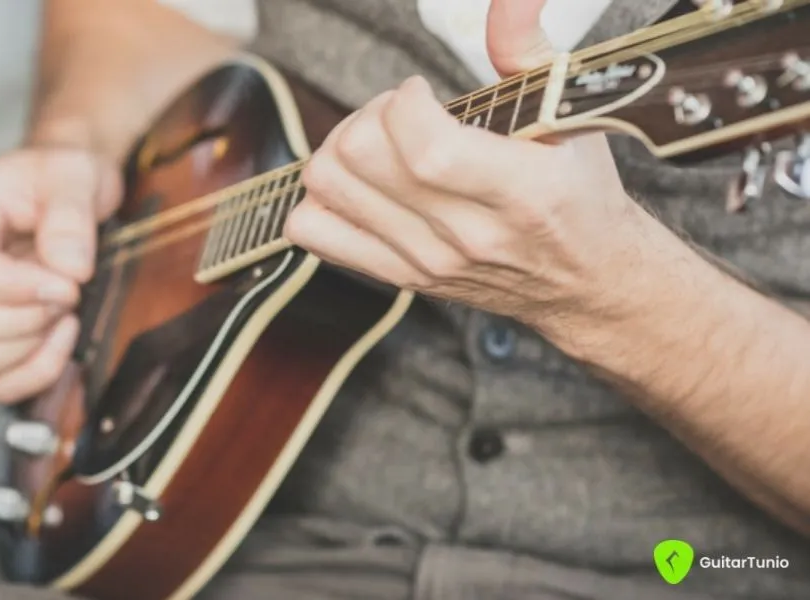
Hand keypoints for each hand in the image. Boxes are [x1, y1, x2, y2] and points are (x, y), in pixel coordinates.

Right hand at [0, 148, 121, 403]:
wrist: (76, 191)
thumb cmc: (67, 177)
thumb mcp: (76, 173)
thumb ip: (71, 214)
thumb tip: (68, 268)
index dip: (9, 288)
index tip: (67, 284)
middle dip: (21, 320)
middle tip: (69, 295)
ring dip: (24, 350)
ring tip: (65, 315)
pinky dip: (34, 374)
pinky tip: (65, 339)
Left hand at [284, 0, 654, 326]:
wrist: (583, 281)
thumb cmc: (577, 195)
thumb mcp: (572, 115)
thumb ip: (526, 50)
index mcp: (520, 192)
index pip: (422, 145)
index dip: (404, 100)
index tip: (422, 93)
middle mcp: (467, 235)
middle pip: (359, 158)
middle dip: (369, 115)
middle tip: (399, 115)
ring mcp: (427, 262)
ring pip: (328, 189)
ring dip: (341, 149)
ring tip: (378, 145)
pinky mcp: (400, 277)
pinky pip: (315, 233)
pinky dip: (321, 199)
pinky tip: (359, 184)